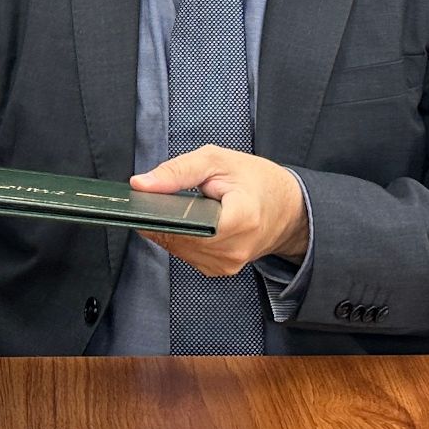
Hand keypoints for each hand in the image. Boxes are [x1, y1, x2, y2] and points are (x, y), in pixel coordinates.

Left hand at [131, 145, 307, 275]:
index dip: (161, 212)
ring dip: (169, 228)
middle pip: (178, 238)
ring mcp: (227, 264)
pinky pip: (187, 255)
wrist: (287, 208)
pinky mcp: (220, 269)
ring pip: (178, 249)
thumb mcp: (216, 159)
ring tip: (173, 205)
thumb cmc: (256, 180)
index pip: (186, 224)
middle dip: (161, 217)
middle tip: (155, 196)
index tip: (145, 198)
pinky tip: (185, 221)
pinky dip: (181, 238)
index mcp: (240, 219)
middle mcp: (233, 249)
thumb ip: (177, 171)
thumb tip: (141, 185)